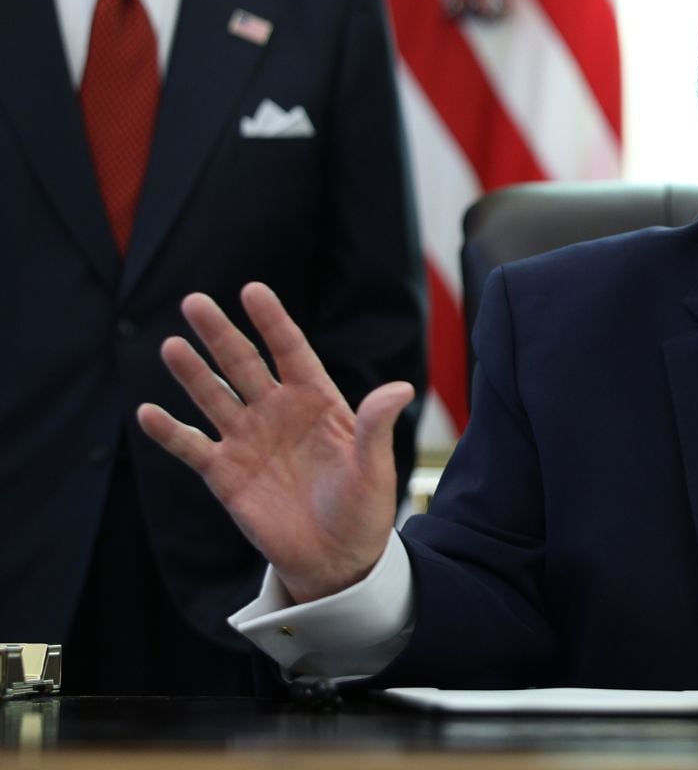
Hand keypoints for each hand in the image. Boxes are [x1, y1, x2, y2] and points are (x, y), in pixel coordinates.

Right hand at [135, 282, 412, 602]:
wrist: (337, 557)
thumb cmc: (363, 508)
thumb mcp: (375, 467)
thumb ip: (376, 426)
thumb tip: (401, 388)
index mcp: (317, 401)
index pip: (291, 351)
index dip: (272, 322)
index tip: (252, 290)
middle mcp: (277, 412)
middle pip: (244, 365)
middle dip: (221, 334)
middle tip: (195, 302)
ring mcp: (248, 440)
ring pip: (214, 398)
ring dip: (192, 374)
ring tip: (171, 346)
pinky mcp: (225, 474)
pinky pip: (192, 447)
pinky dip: (169, 432)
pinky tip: (148, 413)